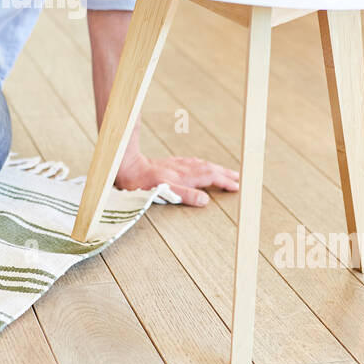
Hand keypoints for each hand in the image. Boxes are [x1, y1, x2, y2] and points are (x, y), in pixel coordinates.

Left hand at [114, 153, 239, 205]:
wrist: (125, 166)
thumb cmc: (141, 182)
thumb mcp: (163, 192)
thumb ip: (185, 195)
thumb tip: (205, 200)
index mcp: (184, 177)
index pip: (209, 177)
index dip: (224, 182)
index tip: (236, 186)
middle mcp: (182, 169)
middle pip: (208, 169)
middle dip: (224, 173)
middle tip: (238, 177)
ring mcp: (175, 165)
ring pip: (200, 165)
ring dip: (215, 168)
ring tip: (225, 171)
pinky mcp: (167, 164)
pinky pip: (190, 162)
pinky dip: (201, 164)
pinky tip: (200, 165)